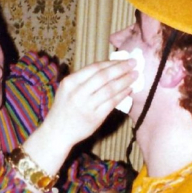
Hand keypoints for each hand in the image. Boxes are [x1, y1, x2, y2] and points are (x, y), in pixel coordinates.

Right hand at [23, 59, 136, 175]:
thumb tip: (109, 68)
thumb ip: (84, 80)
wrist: (57, 133)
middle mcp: (77, 92)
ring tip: (135, 75)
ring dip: (125, 81)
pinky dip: (122, 95)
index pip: (94, 68)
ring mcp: (86, 106)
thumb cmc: (64, 109)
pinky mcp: (95, 118)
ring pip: (110, 89)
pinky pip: (112, 103)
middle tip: (134, 63)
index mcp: (70, 82)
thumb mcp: (67, 90)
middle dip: (121, 68)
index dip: (111, 62)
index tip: (123, 59)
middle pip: (104, 76)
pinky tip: (129, 90)